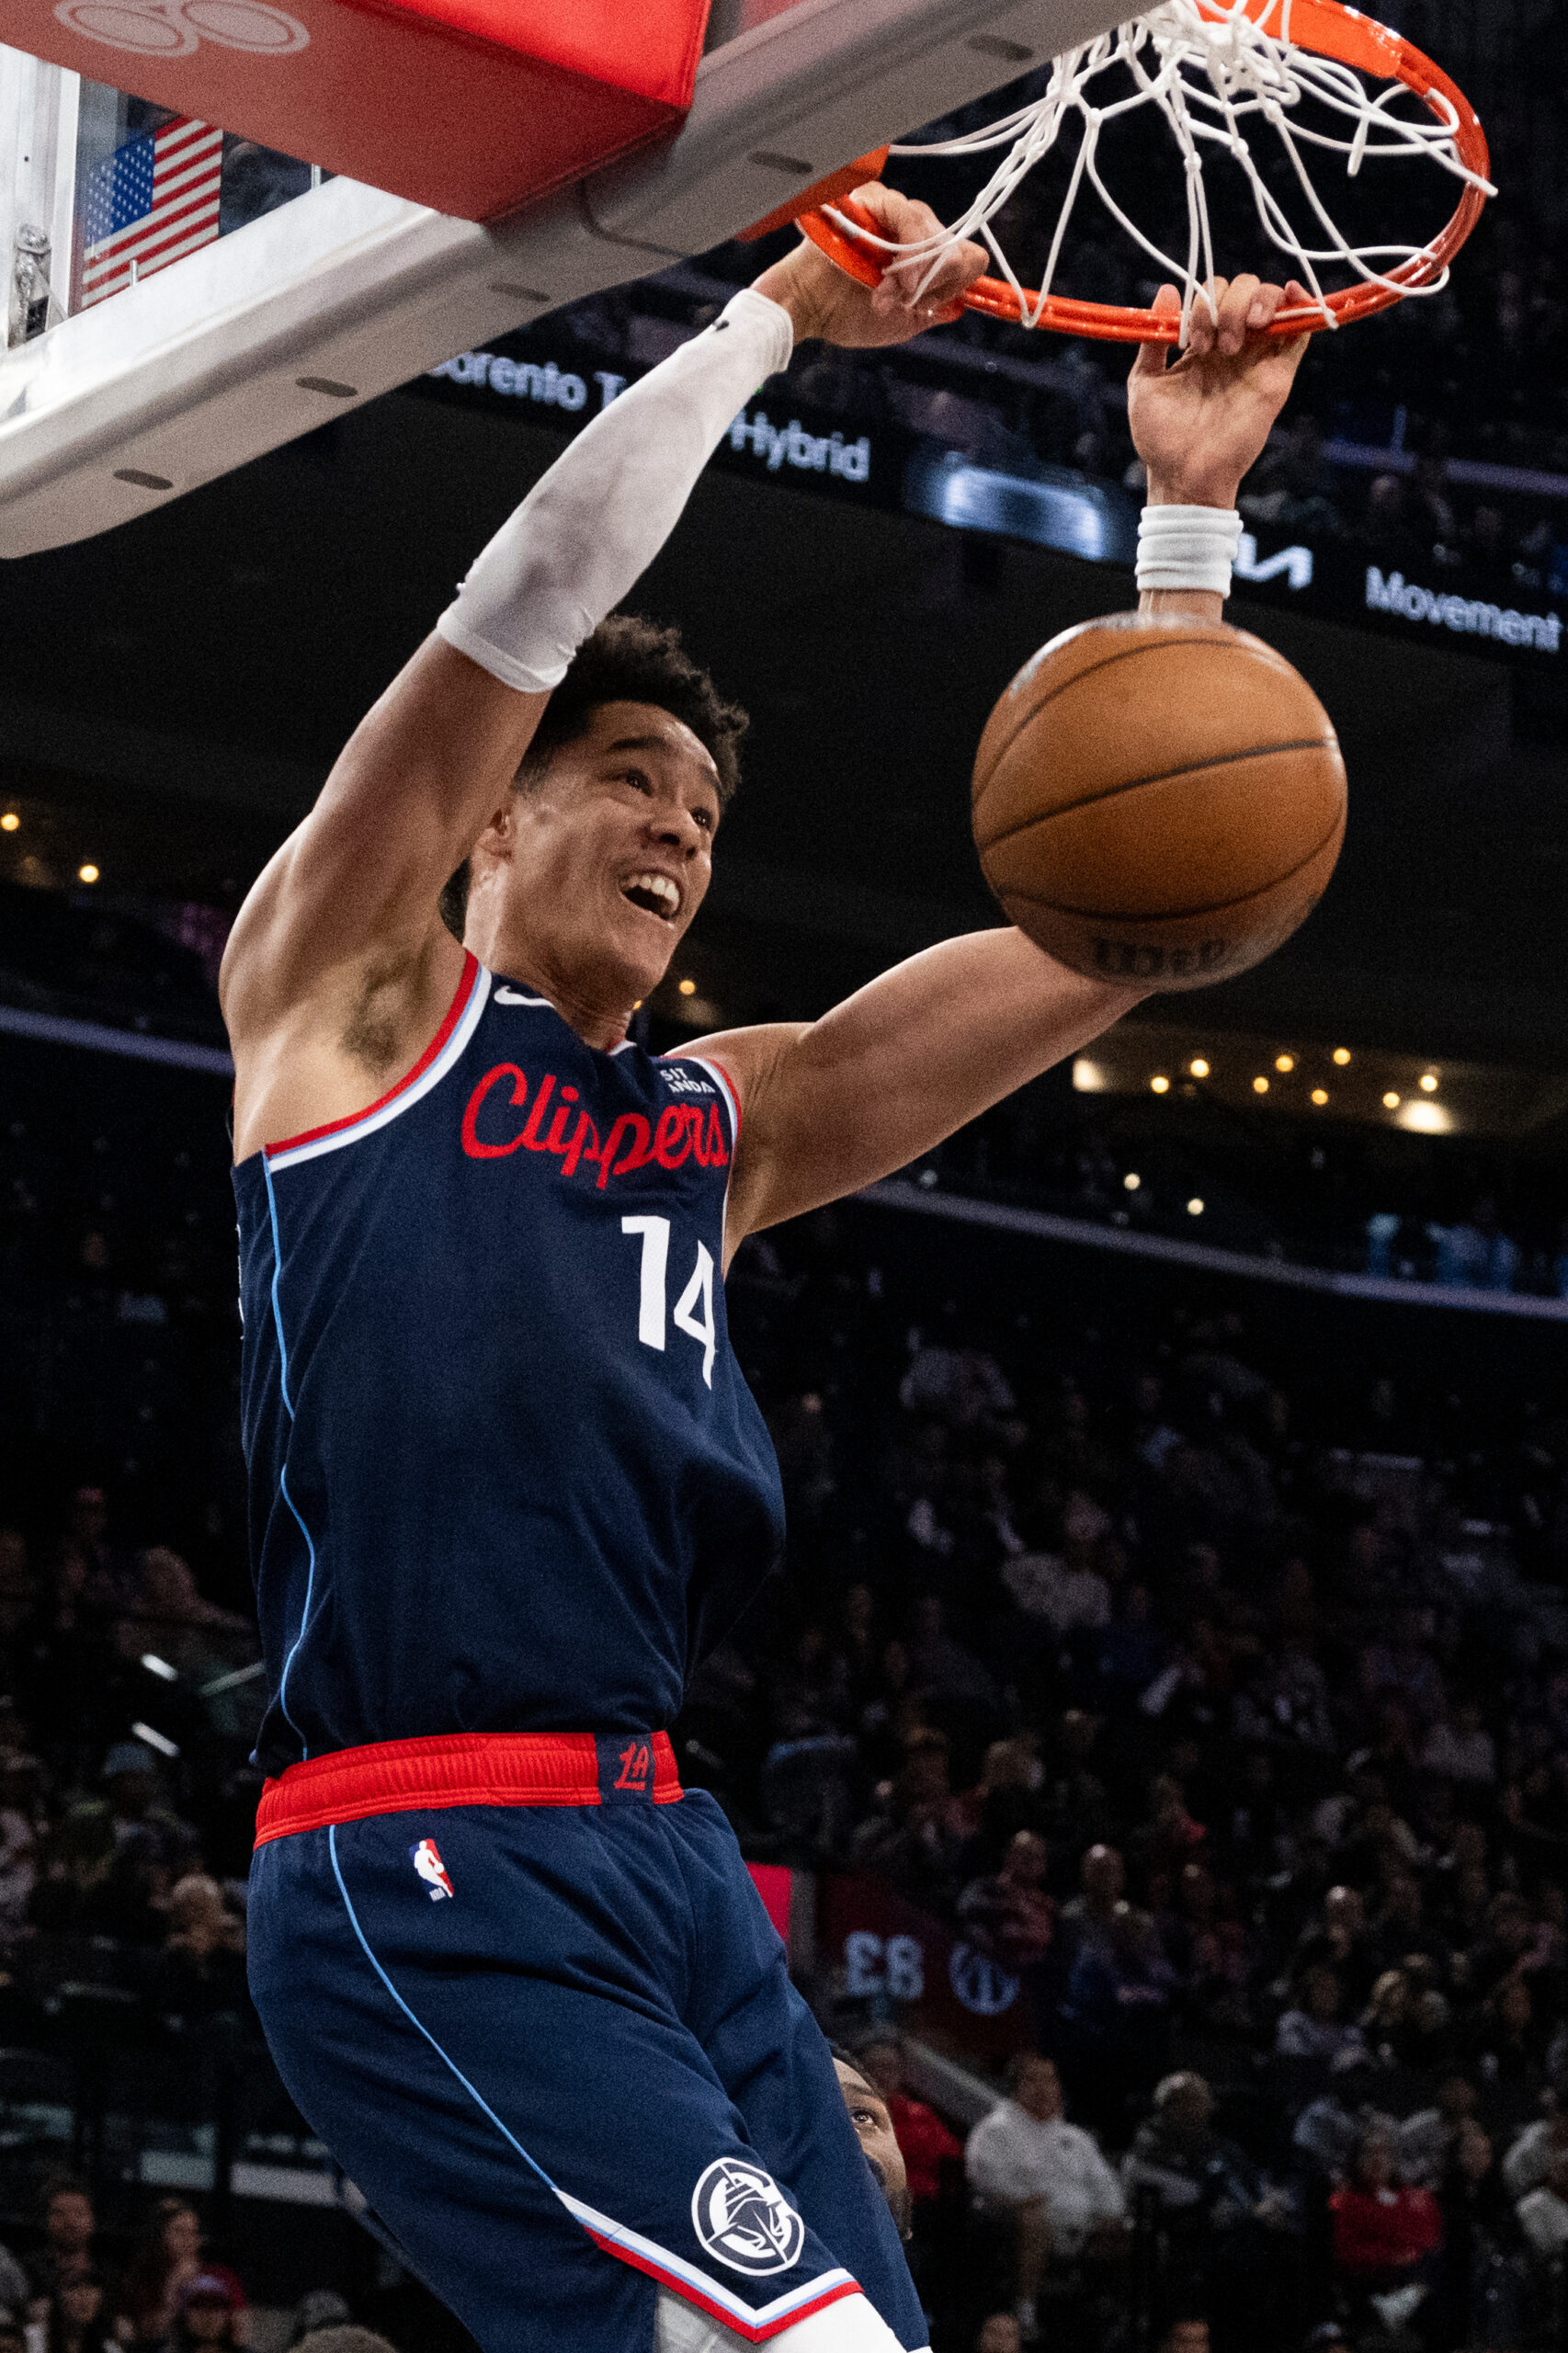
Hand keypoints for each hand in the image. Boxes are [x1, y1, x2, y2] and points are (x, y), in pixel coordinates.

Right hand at [752, 183, 986, 349]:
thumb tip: (960, 302)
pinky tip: (893, 276)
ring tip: (892, 294)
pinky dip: (910, 252)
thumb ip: (933, 309)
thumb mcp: (902, 322)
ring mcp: (892, 210)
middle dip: (937, 280)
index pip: (964, 252)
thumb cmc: (845, 315)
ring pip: (937, 232)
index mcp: (916, 252)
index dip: (957, 280)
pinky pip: (912, 217)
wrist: (808, 308)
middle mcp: (908, 227)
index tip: (931, 303)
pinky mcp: (874, 199)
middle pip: (955, 243)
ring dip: (921, 271)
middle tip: (908, 301)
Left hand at [1128, 277, 1313, 509]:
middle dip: (1227, 304)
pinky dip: (1302, 305)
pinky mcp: (1278, 374)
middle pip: (1244, 289)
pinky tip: (1289, 295)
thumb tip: (1166, 289)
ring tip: (1239, 337)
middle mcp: (1232, 345)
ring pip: (1272, 301)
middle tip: (1213, 345)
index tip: (1189, 342)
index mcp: (1202, 344)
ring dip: (1256, 301)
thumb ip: (1153, 339)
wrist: (1185, 474)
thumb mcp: (1144, 383)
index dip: (1203, 303)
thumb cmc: (1160, 437)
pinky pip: (1301, 331)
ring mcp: (1257, 358)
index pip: (1213, 295)